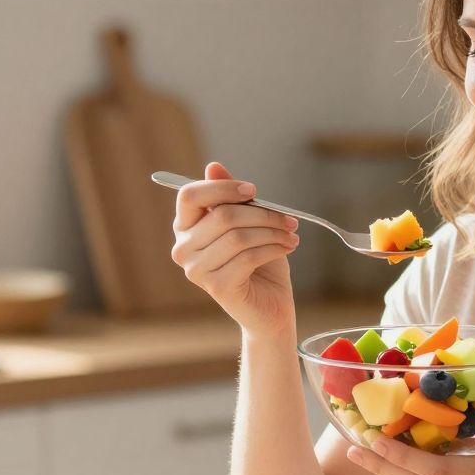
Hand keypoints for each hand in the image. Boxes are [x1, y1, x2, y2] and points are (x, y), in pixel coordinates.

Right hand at [171, 162, 300, 336]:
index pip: (190, 195)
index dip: (223, 188)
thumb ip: (230, 198)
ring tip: (292, 235)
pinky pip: (248, 256)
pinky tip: (287, 247)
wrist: (270, 308)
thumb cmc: (258, 263)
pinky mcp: (216, 286)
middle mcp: (183, 248)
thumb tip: (213, 166)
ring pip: (238, 236)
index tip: (253, 191)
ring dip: (272, 231)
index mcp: (185, 227)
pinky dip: (273, 248)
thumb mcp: (247, 224)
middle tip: (289, 219)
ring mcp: (196, 270)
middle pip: (222, 216)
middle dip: (263, 214)